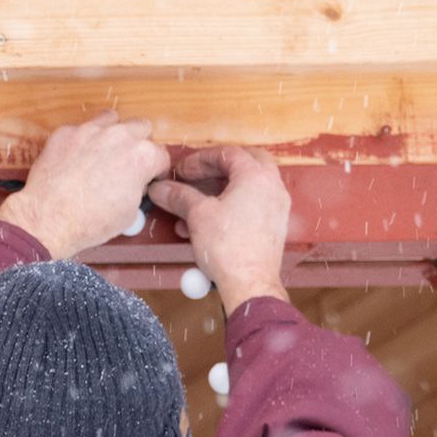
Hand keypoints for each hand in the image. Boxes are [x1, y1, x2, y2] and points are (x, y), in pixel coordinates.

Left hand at [0, 111, 170, 260]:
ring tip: (102, 152)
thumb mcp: (130, 212)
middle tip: (126, 161)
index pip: (161, 155)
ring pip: (111, 119)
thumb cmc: (90, 221)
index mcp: (143, 156)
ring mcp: (90, 130)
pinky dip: (80, 140)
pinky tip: (74, 158)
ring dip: (112, 132)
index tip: (149, 176)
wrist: (48, 219)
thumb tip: (134, 184)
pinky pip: (79, 129)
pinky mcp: (65, 133)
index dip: (156, 169)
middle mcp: (120, 136)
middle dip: (138, 142)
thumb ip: (138, 187)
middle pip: (140, 127)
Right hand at [147, 146, 290, 313]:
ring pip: (247, 186)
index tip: (180, 171)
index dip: (199, 159)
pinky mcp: (273, 225)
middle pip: (245, 163)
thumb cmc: (228, 246)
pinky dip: (230, 205)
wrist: (250, 282)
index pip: (228, 153)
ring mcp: (276, 206)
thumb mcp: (197, 215)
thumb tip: (160, 188)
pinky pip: (251, 204)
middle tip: (195, 177)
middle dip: (216, 168)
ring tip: (192, 206)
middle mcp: (272, 187)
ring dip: (219, 190)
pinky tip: (206, 224)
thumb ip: (178, 196)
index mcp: (256, 177)